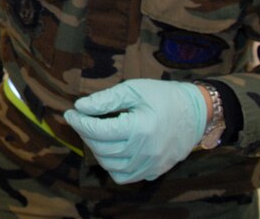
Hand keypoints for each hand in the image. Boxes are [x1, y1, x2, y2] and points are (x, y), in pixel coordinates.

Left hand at [64, 79, 206, 183]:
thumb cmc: (163, 97)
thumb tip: (79, 107)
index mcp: (140, 128)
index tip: (70, 113)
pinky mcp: (154, 172)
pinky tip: (110, 149)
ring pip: (110, 165)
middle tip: (80, 119)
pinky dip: (111, 165)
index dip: (79, 122)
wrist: (196, 113)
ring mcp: (151, 165)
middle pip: (101, 148)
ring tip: (94, 132)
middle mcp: (145, 152)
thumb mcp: (133, 90)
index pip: (98, 131)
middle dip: (85, 133)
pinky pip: (124, 176)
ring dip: (96, 149)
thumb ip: (105, 99)